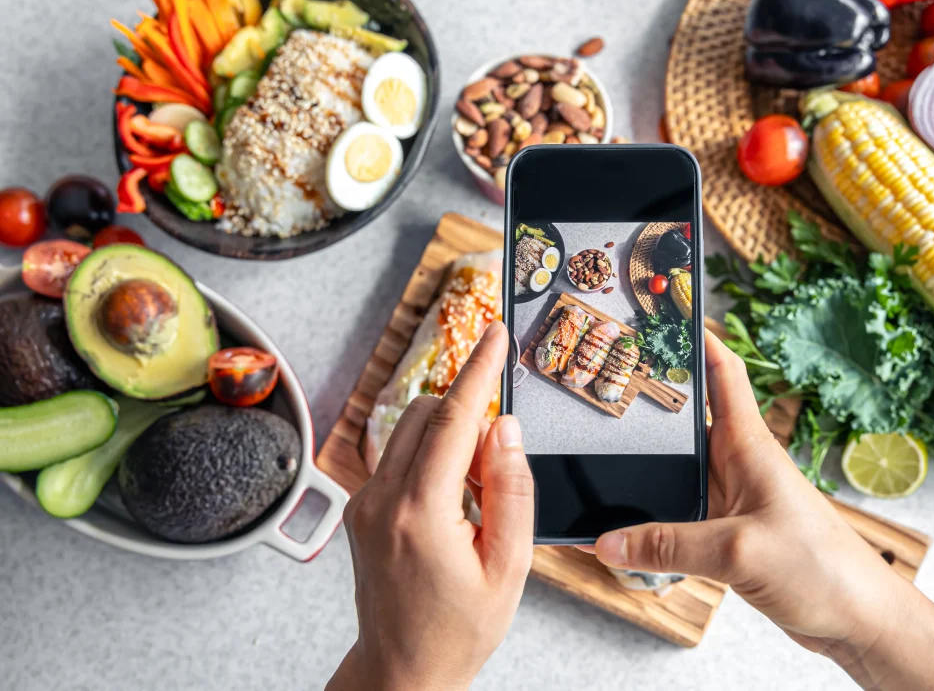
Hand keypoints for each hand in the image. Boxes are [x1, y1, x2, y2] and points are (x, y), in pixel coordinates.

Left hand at [328, 322, 532, 690]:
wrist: (402, 669)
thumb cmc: (457, 629)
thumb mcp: (509, 566)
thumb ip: (513, 490)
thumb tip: (506, 429)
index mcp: (421, 514)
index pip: (454, 420)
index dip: (479, 370)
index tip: (495, 335)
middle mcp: (382, 500)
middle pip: (428, 414)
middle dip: (470, 419)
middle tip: (498, 474)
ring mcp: (365, 502)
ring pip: (412, 430)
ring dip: (451, 441)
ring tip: (475, 504)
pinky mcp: (361, 507)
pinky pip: (401, 456)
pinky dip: (432, 461)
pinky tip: (452, 510)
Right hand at [593, 330, 905, 657]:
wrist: (859, 620)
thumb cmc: (824, 572)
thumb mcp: (738, 553)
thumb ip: (668, 545)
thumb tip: (607, 540)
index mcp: (750, 447)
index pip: (722, 373)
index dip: (696, 337)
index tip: (663, 312)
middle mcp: (740, 466)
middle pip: (689, 420)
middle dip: (652, 398)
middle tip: (609, 378)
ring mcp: (736, 500)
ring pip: (680, 472)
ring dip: (648, 465)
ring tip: (603, 452)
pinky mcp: (732, 535)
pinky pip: (683, 516)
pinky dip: (654, 518)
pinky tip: (627, 528)